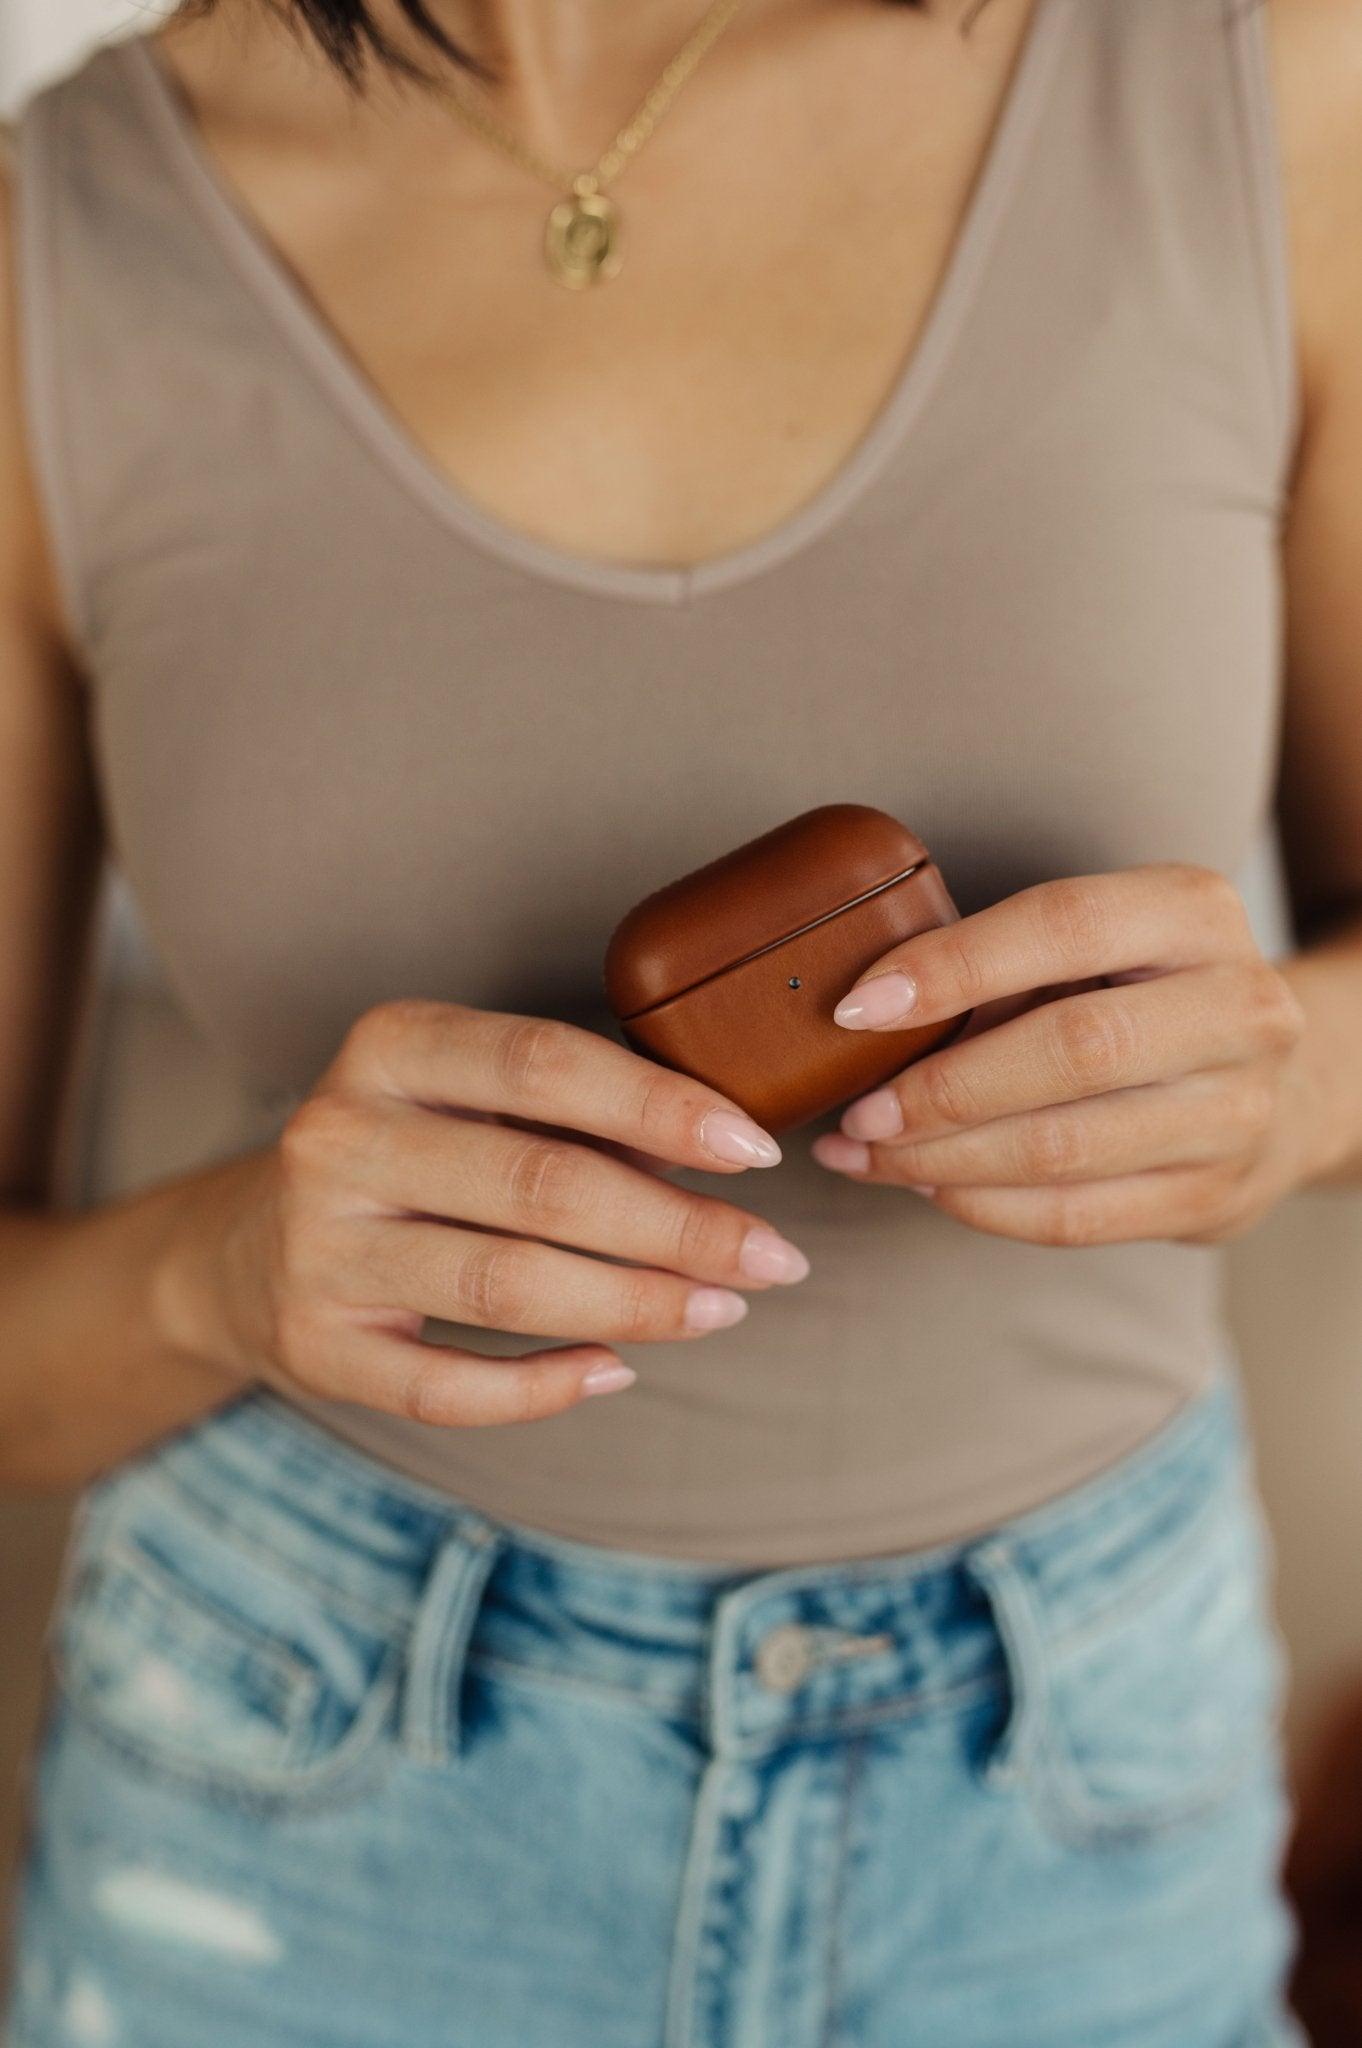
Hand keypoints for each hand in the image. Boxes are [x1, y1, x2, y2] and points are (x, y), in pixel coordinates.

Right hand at [160, 999, 809, 1426]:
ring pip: (504, 1283)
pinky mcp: (314, 1345)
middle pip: (540, 1183)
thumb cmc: (413, 1155)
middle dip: (679, 1227)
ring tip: (722, 1311)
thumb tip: (730, 1150)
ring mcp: (318, 1245)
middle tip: (775, 1259)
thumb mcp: (469, 1095)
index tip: (758, 1152)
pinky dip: (544, 1386)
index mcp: (390, 1047)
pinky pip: (447, 1387)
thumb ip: (576, 1109)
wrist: (249, 1247)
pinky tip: (615, 1370)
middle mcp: (340, 1136)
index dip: (661, 1107)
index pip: (543, 1063)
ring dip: (635, 1304)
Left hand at [810, 864, 1318, 1246]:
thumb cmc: (1140, 999)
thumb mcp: (1095, 948)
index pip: (1065, 923)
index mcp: (1196, 913)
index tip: (859, 1008)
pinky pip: (1075, 1217)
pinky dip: (982, 1205)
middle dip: (944, 1088)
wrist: (1275, 1085)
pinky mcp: (1215, 1197)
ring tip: (868, 1153)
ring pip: (1065, 1148)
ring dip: (943, 1159)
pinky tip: (928, 1185)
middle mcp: (1239, 1008)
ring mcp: (1238, 1112)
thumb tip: (863, 1017)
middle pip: (1073, 1049)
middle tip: (858, 1111)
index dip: (953, 966)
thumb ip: (998, 966)